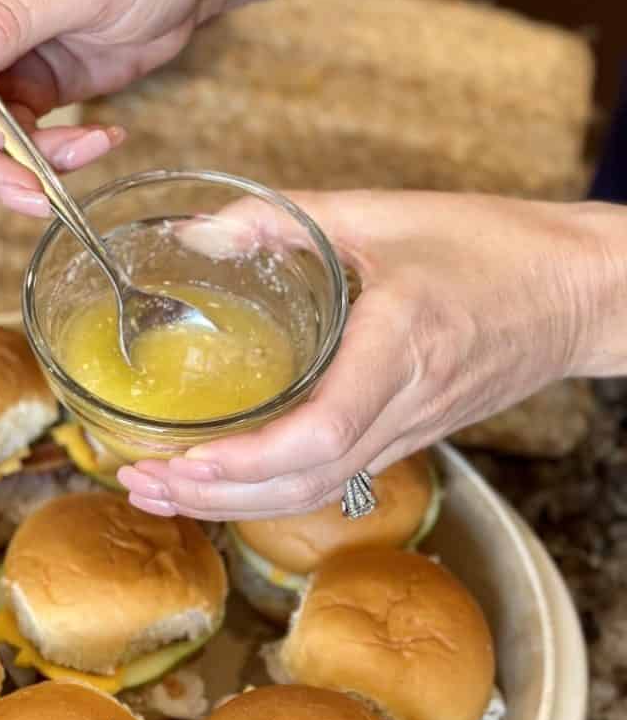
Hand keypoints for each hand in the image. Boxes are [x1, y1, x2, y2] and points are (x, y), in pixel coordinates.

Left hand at [118, 191, 605, 519]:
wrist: (579, 292)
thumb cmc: (493, 246)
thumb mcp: (385, 213)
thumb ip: (287, 219)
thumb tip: (198, 231)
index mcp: (399, 346)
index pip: (322, 432)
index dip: (246, 461)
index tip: (180, 460)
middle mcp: (401, 404)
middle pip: (302, 483)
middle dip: (214, 496)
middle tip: (140, 483)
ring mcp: (406, 431)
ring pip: (314, 493)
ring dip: (233, 505)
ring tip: (163, 493)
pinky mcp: (406, 436)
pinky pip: (332, 479)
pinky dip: (270, 492)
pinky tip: (225, 482)